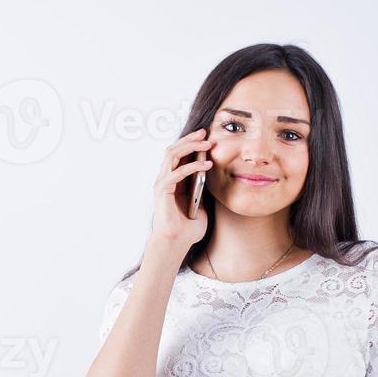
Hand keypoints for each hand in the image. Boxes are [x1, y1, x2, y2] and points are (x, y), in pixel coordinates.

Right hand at [149, 128, 212, 251]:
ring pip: (171, 155)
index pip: (179, 154)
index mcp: (173, 180)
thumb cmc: (188, 228)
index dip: (192, 143)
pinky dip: (191, 166)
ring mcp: (162, 184)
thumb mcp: (202, 204)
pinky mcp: (162, 191)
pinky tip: (206, 165)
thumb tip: (215, 173)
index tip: (208, 136)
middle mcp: (165, 179)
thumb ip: (204, 189)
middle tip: (207, 133)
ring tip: (207, 143)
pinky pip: (176, 173)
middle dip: (190, 139)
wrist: (177, 244)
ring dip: (190, 147)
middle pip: (174, 150)